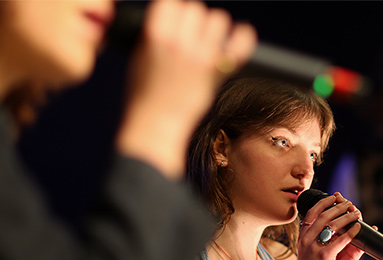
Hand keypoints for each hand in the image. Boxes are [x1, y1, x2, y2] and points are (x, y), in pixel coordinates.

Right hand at [117, 0, 256, 177]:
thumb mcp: (139, 57)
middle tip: (191, 37)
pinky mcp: (218, 72)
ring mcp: (201, 57)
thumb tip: (173, 18)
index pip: (171, 3)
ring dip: (214, 28)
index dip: (174, 11)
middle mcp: (179, 43)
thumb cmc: (144, 95)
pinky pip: (241, 42)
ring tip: (208, 42)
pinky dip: (243, 37)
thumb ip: (156, 34)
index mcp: (155, 36)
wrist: (156, 125)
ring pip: (218, 19)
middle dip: (194, 21)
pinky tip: (239, 36)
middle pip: (196, 8)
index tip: (175, 22)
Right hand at [296, 193, 363, 259]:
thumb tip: (334, 226)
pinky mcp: (324, 256)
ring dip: (347, 216)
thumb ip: (319, 239)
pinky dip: (352, 232)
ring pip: (333, 224)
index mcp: (302, 238)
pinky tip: (358, 228)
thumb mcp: (310, 253)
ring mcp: (314, 247)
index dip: (323, 202)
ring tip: (356, 213)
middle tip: (349, 203)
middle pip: (323, 215)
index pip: (311, 213)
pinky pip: (341, 240)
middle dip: (338, 207)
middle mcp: (306, 240)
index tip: (333, 197)